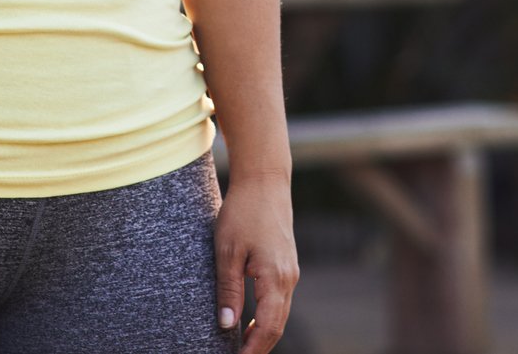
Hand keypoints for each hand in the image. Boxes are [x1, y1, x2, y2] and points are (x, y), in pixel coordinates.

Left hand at [215, 173, 297, 352]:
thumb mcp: (227, 251)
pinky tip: (250, 322)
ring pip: (280, 314)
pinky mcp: (287, 263)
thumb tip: (227, 325)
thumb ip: (229, 290)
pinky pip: (280, 300)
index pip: (267, 328)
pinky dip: (267, 317)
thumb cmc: (243, 212)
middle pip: (276, 326)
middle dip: (259, 347)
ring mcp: (290, 270)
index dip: (251, 350)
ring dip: (263, 333)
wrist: (265, 181)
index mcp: (275, 278)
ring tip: (241, 348)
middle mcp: (288, 278)